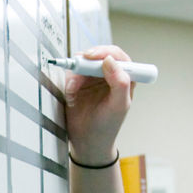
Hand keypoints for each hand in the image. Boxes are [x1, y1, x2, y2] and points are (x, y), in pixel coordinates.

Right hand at [63, 46, 134, 163]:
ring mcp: (92, 77)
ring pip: (82, 63)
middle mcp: (108, 74)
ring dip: (75, 74)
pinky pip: (70, 74)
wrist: (87, 140)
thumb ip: (120, 82)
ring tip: (73, 90)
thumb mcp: (119, 105)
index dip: (104, 52)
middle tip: (77, 66)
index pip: (116, 55)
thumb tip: (110, 60)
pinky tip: (71, 96)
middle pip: (97, 55)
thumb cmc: (108, 125)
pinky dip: (69, 82)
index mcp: (124, 76)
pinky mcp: (77, 83)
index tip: (93, 56)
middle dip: (86, 60)